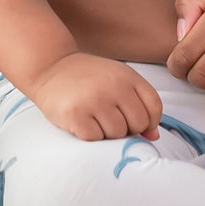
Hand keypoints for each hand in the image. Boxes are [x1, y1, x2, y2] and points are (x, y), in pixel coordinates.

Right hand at [31, 54, 162, 140]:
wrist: (50, 67)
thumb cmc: (87, 77)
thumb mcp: (117, 80)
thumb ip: (138, 104)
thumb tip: (153, 137)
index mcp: (128, 76)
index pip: (154, 108)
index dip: (148, 121)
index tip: (134, 121)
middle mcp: (114, 86)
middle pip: (138, 124)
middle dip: (126, 128)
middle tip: (109, 119)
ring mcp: (95, 100)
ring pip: (117, 134)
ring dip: (106, 133)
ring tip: (94, 118)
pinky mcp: (76, 114)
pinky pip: (95, 139)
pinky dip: (90, 135)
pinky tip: (82, 121)